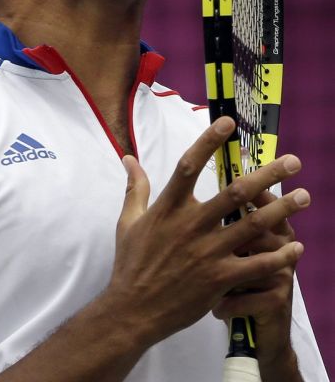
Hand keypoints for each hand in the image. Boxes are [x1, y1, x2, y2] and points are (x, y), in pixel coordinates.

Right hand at [108, 117, 308, 349]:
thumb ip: (135, 187)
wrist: (132, 310)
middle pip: (235, 193)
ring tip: (304, 197)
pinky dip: (279, 257)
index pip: (189, 166)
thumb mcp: (127, 222)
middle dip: (268, 175)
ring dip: (282, 210)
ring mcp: (207, 253)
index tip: (229, 122)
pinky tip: (296, 248)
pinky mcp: (219, 279)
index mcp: (168, 207)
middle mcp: (191, 225)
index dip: (209, 142)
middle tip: (293, 162)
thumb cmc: (131, 263)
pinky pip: (256, 265)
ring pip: (253, 227)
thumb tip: (128, 158)